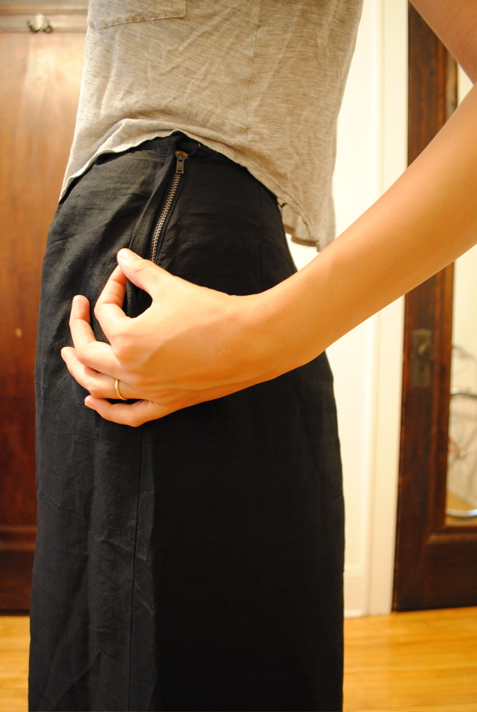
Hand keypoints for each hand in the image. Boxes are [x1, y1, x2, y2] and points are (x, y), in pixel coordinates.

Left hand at [61, 249, 270, 425]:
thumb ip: (141, 271)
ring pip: (99, 387)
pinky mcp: (167, 403)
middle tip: (79, 311)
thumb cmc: (212, 313)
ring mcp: (147, 390)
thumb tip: (123, 256)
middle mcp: (130, 369)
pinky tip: (94, 403)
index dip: (112, 287)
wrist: (250, 342)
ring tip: (71, 357)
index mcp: (127, 338)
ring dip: (79, 371)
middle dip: (79, 327)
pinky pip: (129, 414)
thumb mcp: (171, 287)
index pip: (106, 312)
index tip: (125, 273)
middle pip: (89, 352)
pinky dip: (107, 411)